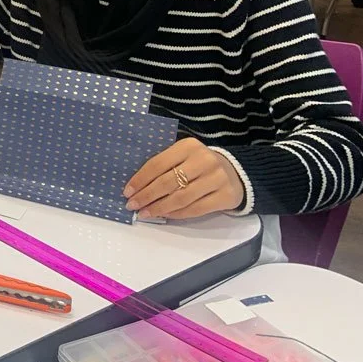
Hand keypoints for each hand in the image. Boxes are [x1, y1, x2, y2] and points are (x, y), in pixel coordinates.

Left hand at [124, 138, 243, 219]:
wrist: (235, 171)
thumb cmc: (199, 163)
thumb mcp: (183, 155)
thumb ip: (165, 164)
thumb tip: (136, 185)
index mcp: (188, 146)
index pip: (157, 164)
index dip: (140, 179)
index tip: (127, 191)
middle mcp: (203, 160)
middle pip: (167, 182)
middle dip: (146, 196)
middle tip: (132, 205)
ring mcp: (217, 178)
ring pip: (181, 198)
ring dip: (159, 208)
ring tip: (144, 213)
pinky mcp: (226, 196)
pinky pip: (196, 209)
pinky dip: (177, 214)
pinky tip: (165, 215)